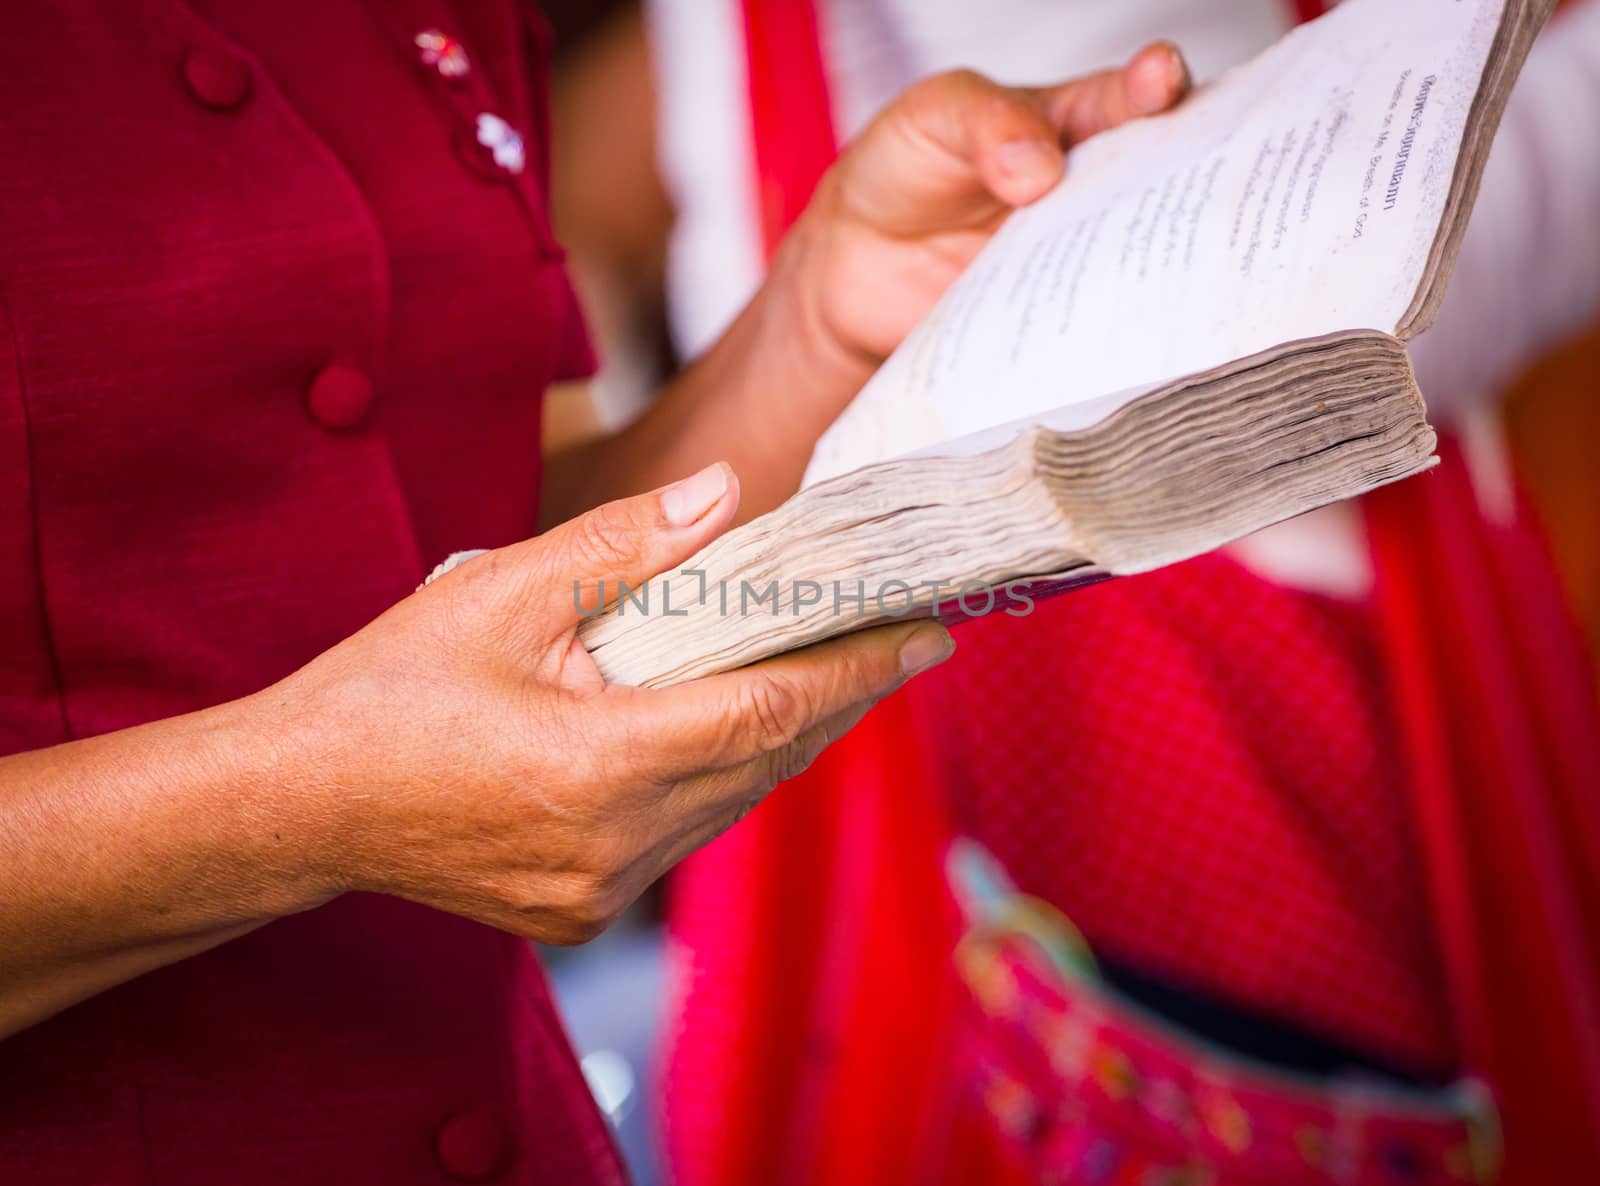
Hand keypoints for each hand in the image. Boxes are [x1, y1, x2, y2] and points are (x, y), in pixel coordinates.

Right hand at [270, 463, 953, 943]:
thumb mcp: (499, 591)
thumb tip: (726, 496)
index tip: (928, 633)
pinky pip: (688, 834)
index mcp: (599, 766)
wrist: (298, 804)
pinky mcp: (583, 912)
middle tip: (890, 635)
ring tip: (819, 668)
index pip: (771, 712)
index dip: (857, 669)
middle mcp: (614, 846)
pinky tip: (724, 727)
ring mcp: (599, 892)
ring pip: (734, 803)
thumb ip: (623, 546)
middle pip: (768, 761)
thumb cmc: (387, 691)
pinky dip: (720, 778)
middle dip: (834, 697)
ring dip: (780, 738)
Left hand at [794, 44, 1189, 370]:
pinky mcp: (1060, 318)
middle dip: (1192, 179)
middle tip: (1201, 183)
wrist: (857, 265)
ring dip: (1157, 265)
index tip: (1161, 80)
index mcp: (1077, 120)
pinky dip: (1106, 327)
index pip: (1130, 97)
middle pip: (1163, 182)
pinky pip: (1093, 322)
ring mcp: (1082, 257)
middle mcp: (1096, 189)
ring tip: (1169, 268)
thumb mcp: (935, 116)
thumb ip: (987, 123)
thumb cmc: (906, 166)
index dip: (1155, 85)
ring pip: (1139, 259)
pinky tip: (1116, 333)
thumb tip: (1039, 168)